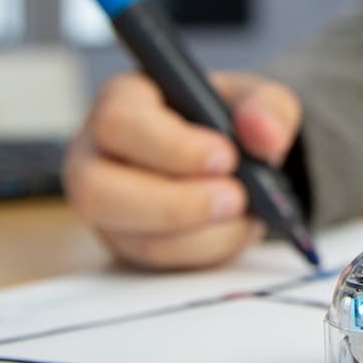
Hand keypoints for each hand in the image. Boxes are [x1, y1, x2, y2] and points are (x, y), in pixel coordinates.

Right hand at [63, 70, 301, 269]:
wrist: (225, 158)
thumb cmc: (223, 119)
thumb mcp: (253, 99)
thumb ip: (266, 106)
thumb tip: (263, 132)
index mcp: (121, 101)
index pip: (120, 122)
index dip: (172, 146)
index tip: (226, 157)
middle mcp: (96, 154)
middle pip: (99, 191)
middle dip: (175, 204)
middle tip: (235, 198)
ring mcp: (105, 207)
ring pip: (131, 237)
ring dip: (199, 235)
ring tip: (244, 214)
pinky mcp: (126, 244)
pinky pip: (156, 263)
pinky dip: (204, 253)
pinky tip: (234, 229)